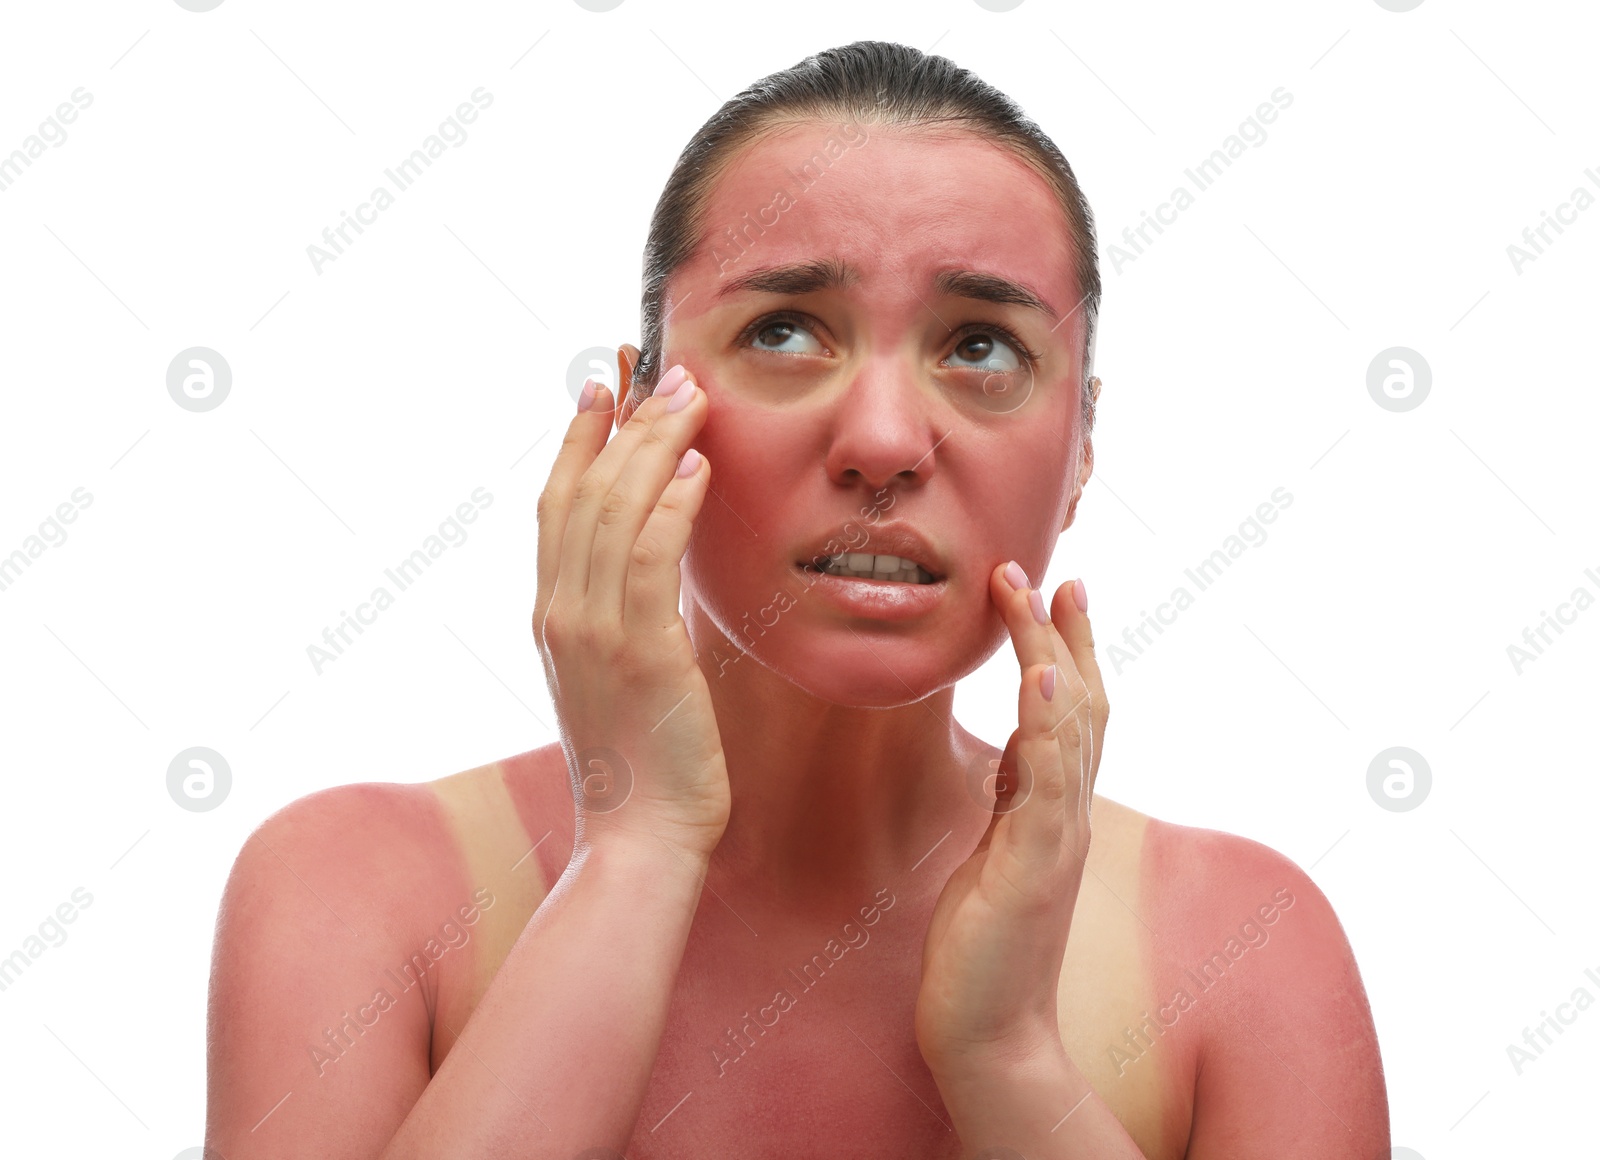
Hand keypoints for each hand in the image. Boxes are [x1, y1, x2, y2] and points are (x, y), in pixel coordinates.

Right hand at [534, 346, 729, 858]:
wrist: (639, 838)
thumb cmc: (643, 763)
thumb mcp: (621, 678)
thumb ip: (626, 618)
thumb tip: (652, 568)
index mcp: (552, 616)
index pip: (556, 506)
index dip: (577, 440)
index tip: (602, 388)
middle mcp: (560, 613)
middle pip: (584, 491)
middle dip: (623, 422)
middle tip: (659, 369)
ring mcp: (592, 630)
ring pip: (616, 510)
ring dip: (655, 445)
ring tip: (689, 395)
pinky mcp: (639, 651)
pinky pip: (651, 558)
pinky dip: (673, 505)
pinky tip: (700, 468)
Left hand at [915, 564, 1108, 1074]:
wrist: (989, 1031)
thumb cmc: (987, 945)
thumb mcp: (997, 851)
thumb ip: (1013, 799)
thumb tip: (1012, 749)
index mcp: (1056, 808)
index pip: (1074, 712)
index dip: (1069, 648)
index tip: (1055, 590)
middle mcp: (1069, 814)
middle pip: (1083, 704)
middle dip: (1063, 633)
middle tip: (1048, 570)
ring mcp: (1058, 837)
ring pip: (1071, 728)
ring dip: (1053, 654)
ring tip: (1037, 593)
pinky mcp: (1033, 864)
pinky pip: (1046, 782)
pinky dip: (1049, 725)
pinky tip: (1040, 678)